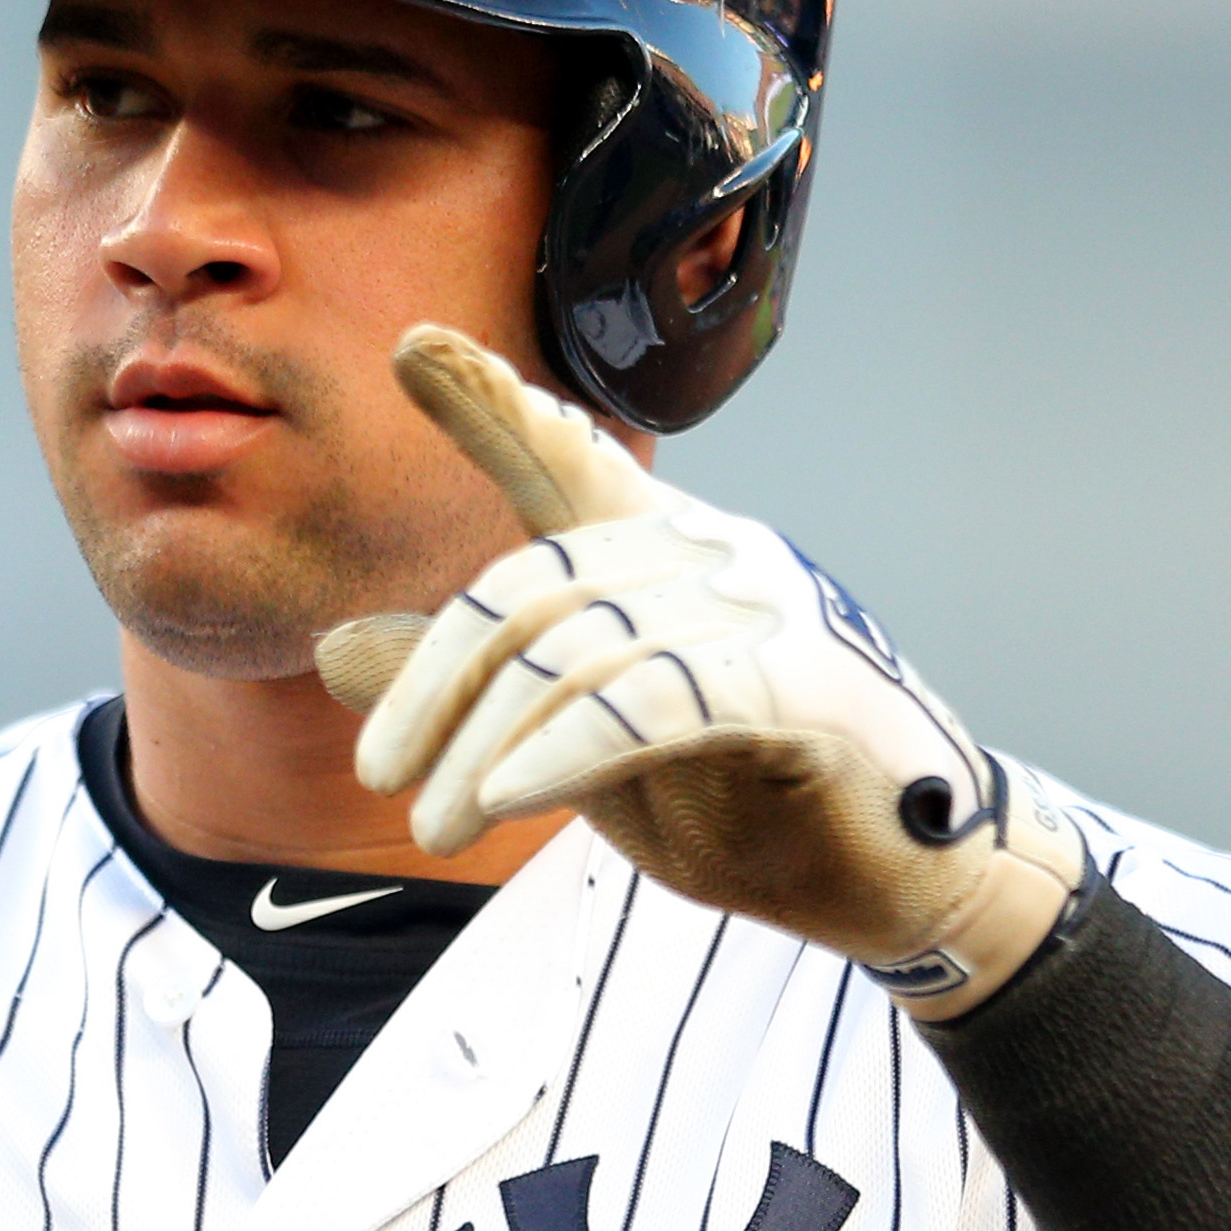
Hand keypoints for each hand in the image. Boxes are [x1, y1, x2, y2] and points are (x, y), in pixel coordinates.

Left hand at [313, 324, 1081, 1015]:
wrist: (898, 882)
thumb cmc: (745, 803)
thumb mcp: (575, 753)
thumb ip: (474, 695)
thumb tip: (333, 649)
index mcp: (658, 555)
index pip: (564, 461)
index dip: (490, 405)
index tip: (413, 348)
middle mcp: (710, 557)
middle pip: (531, 585)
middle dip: (435, 679)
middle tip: (378, 774)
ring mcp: (762, 613)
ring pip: (580, 649)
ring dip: (487, 743)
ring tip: (431, 826)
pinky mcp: (800, 688)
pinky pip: (655, 700)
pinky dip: (568, 747)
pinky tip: (504, 795)